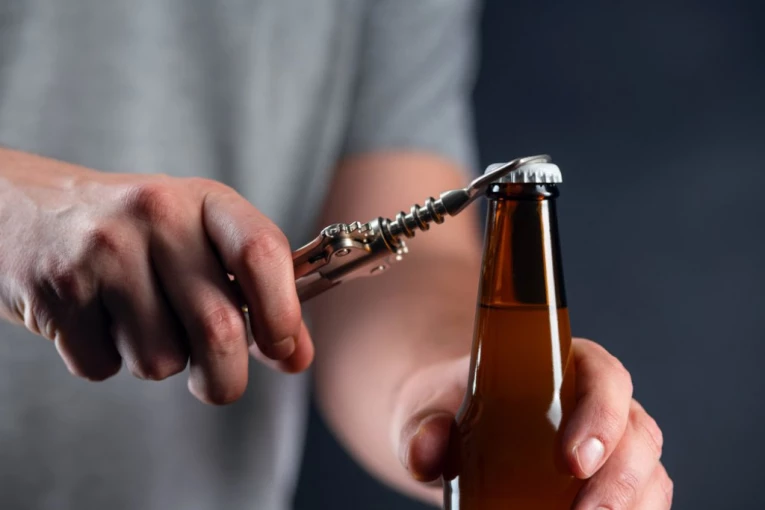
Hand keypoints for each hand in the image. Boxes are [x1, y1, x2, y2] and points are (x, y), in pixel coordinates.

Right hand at [0, 149, 312, 403]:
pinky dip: (105, 361)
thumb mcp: (200, 244)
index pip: (262, 253)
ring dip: (157, 362)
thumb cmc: (135, 236)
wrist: (24, 210)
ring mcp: (103, 250)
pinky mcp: (56, 289)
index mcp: (205, 201)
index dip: (283, 313)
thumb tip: (297, 357)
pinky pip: (103, 367)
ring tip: (135, 321)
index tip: (281, 347)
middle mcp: (156, 214)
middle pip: (219, 328)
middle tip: (219, 381)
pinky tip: (94, 319)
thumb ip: (256, 296)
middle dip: (226, 377)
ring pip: (161, 359)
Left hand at [393, 338, 672, 508]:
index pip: (604, 378)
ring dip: (633, 504)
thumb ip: (422, 427)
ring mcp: (612, 444)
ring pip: (648, 470)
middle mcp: (598, 402)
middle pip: (637, 432)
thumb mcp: (425, 409)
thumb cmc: (446, 408)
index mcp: (564, 364)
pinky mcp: (610, 482)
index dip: (601, 417)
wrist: (451, 428)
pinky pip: (642, 499)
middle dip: (620, 479)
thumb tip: (427, 449)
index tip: (572, 461)